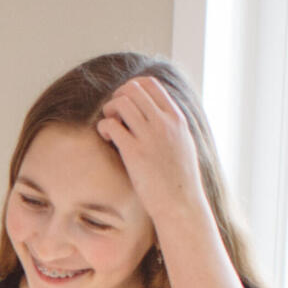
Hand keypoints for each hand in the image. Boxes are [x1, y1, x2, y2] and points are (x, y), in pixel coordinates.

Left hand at [95, 77, 207, 225]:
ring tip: (111, 129)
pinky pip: (111, 125)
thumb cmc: (179, 180)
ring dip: (109, 111)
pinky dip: (104, 128)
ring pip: (121, 102)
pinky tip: (108, 140)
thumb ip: (172, 126)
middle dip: (118, 97)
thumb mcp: (183, 144)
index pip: (151, 84)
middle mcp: (164, 122)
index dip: (132, 87)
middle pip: (133, 88)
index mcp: (176, 118)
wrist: (181, 204)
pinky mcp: (134, 152)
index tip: (126, 103)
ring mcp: (149, 136)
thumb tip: (159, 114)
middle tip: (115, 116)